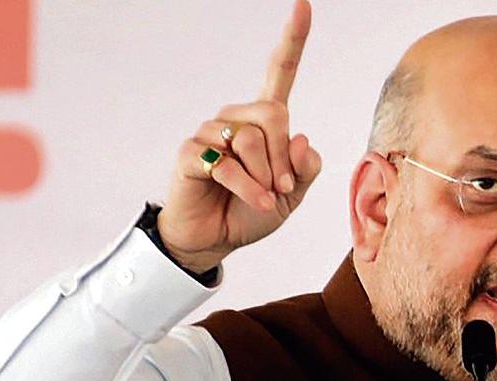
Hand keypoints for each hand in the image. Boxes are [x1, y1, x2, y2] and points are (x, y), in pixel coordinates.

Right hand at [158, 0, 320, 272]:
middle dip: (283, 158)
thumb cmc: (252, 212)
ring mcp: (211, 133)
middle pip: (274, 114)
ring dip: (265, 177)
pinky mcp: (191, 152)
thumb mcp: (292, 194)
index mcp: (264, 121)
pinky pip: (227, 163)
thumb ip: (305, 167)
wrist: (216, 240)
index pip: (279, 73)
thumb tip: (300, 136)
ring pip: (252, 139)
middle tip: (281, 187)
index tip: (304, 5)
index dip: (293, 41)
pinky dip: (248, 188)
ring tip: (262, 197)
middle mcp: (237, 118)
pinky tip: (253, 201)